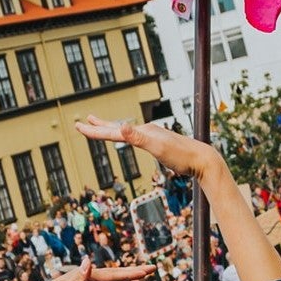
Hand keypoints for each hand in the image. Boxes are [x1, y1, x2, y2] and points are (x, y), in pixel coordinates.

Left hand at [6, 261, 155, 280]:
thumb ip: (78, 277)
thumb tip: (89, 261)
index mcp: (88, 276)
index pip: (115, 274)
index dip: (132, 273)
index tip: (148, 270)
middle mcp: (89, 276)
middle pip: (116, 273)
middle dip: (134, 271)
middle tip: (152, 268)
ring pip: (111, 278)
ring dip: (126, 276)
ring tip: (141, 273)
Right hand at [76, 116, 222, 180]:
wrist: (202, 159)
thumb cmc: (181, 156)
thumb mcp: (158, 147)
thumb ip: (138, 138)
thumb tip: (121, 127)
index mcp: (142, 132)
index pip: (113, 131)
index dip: (95, 130)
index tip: (78, 127)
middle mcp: (146, 131)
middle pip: (117, 128)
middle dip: (99, 126)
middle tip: (83, 121)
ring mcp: (152, 137)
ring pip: (126, 132)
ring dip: (111, 128)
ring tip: (100, 124)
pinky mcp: (158, 145)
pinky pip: (135, 139)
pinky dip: (126, 136)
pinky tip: (128, 136)